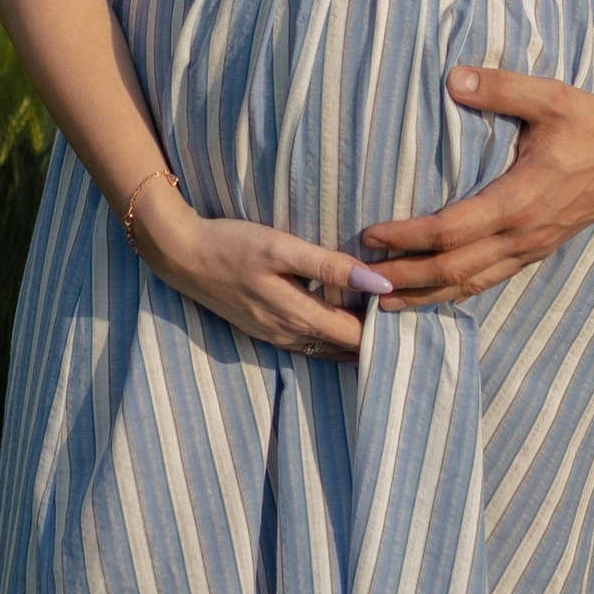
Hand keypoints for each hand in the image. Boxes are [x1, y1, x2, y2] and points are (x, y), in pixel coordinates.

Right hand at [133, 182, 392, 355]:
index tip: (412, 307)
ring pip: (328, 349)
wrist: (180, 255)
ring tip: (387, 323)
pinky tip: (347, 326)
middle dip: (378, 336)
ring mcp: (275, 337)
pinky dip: (333, 338)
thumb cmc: (232, 244)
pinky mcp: (264, 331)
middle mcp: (290, 335)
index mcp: (299, 316)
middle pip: (347, 347)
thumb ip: (332, 266)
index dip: (387, 326)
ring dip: (356, 340)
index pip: (359, 335)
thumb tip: (380, 285)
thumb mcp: (282, 248)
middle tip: (410, 314)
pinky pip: (309, 344)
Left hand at [359, 69, 593, 304]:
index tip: (371, 234)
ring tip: (386, 302)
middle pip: (454, 270)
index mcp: (520, 200)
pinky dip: (456, 292)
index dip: (407, 237)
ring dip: (427, 295)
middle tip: (363, 281)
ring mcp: (532, 248)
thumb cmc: (589, 122)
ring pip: (471, 284)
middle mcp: (523, 235)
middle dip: (406, 278)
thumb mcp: (548, 97)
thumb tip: (454, 78)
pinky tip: (434, 294)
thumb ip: (500, 88)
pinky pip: (490, 280)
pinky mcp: (537, 251)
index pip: (450, 230)